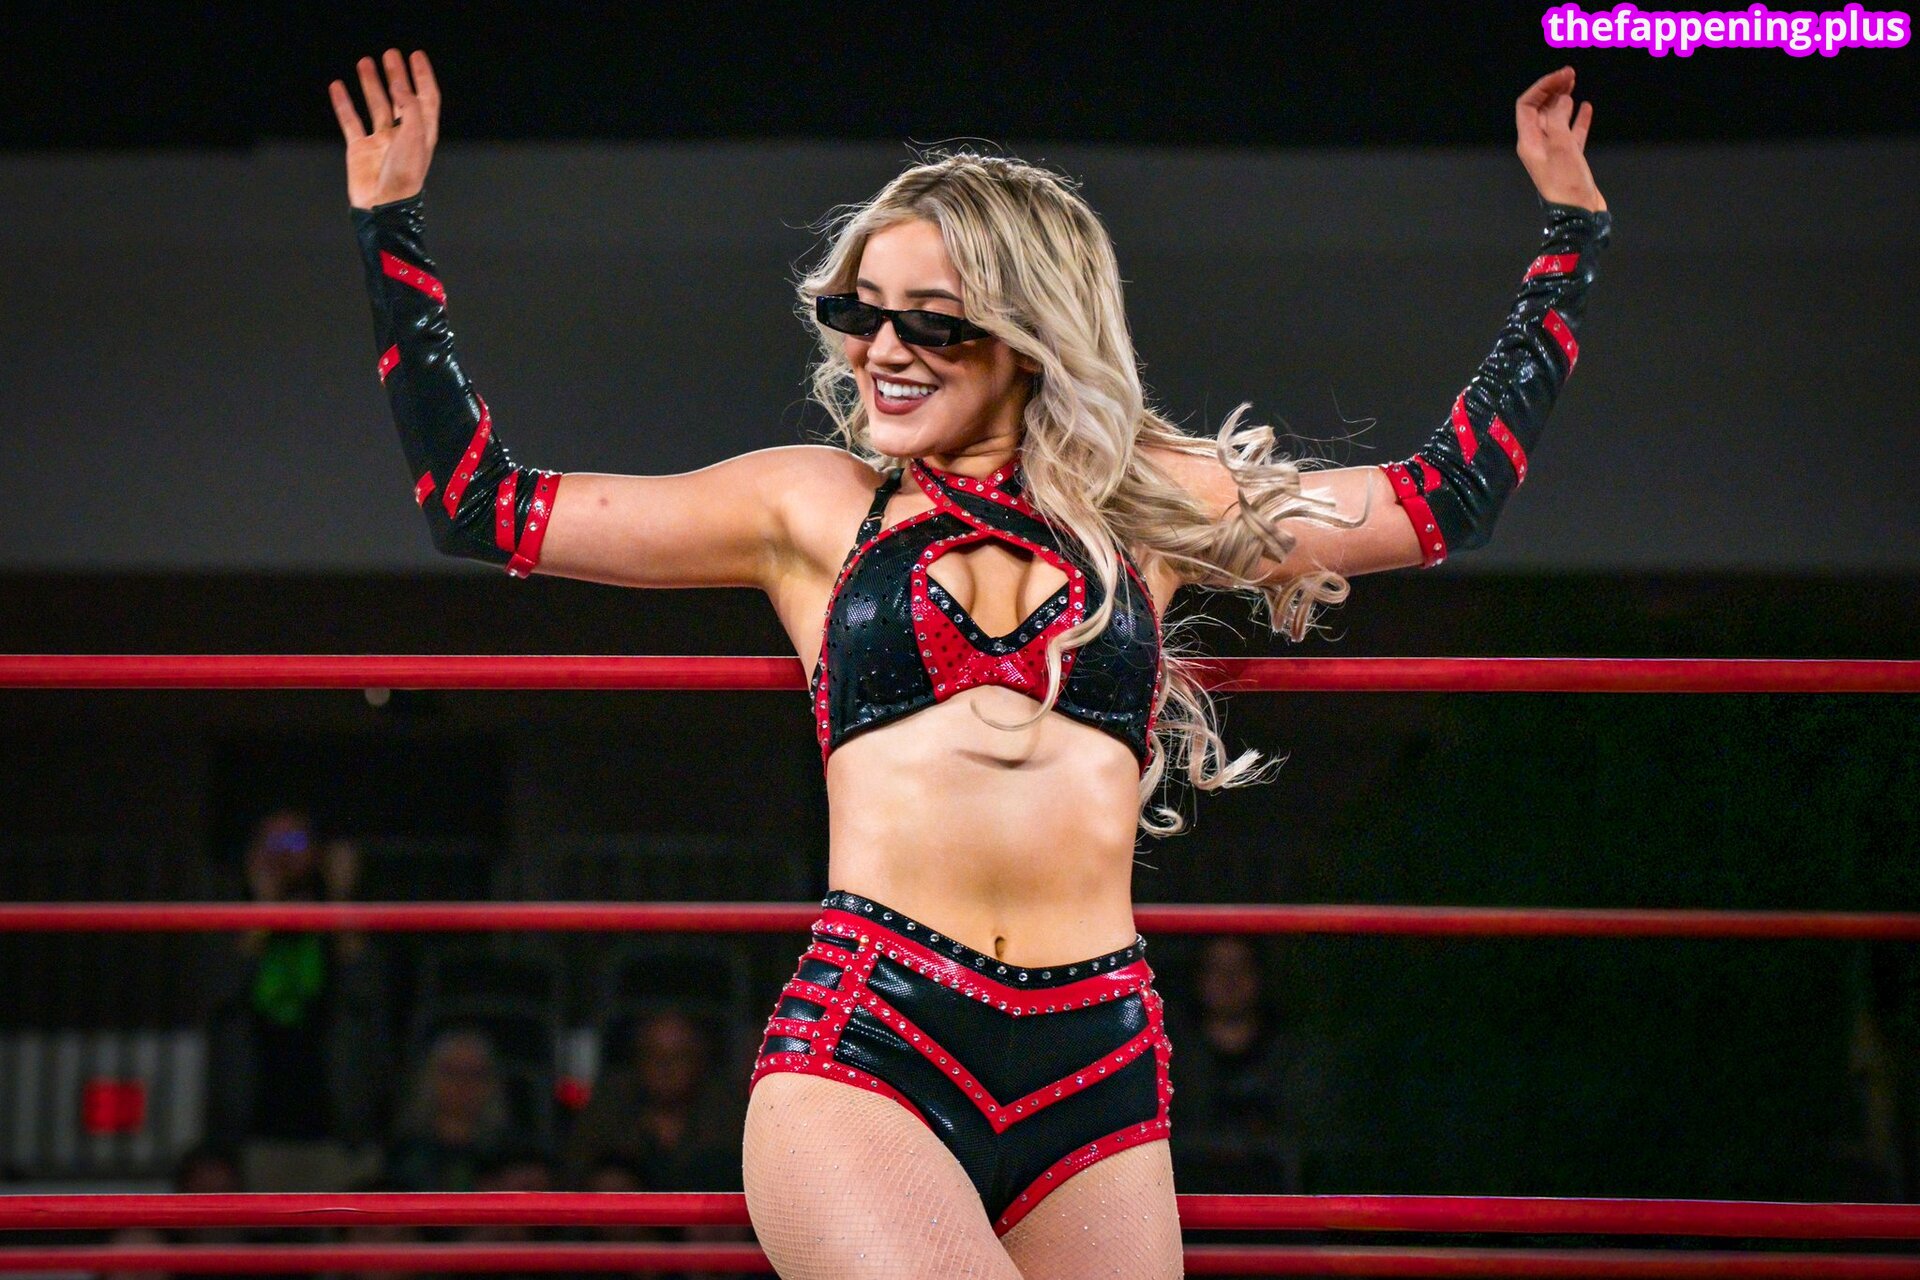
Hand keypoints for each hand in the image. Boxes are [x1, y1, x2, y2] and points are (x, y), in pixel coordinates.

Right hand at [328, 48, 440, 209]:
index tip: (416, 54)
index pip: (426, 99)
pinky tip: (337, 86)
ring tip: (365, 61)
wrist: (382, 206)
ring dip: (371, 83)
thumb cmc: (404, 176)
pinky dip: (343, 103)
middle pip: (401, 98)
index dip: (422, 77)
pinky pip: (350, 121)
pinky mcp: (360, 150)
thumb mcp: (415, 137)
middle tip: (390, 53)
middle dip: (397, 75)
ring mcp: (380, 142)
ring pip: (376, 106)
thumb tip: (400, 85)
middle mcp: (403, 136)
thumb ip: (410, 108)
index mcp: (423, 134)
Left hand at [1514, 66, 1606, 212]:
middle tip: (1570, 74)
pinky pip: (1571, 133)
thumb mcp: (1562, 147)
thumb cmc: (1567, 183)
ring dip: (1564, 100)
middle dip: (1553, 90)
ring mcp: (1554, 152)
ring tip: (1575, 84)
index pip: (1528, 105)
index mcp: (1529, 142)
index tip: (1563, 75)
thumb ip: (1559, 120)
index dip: (1543, 87)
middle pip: (1541, 110)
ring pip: (1557, 119)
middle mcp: (1538, 145)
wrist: (1579, 215)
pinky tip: (1586, 107)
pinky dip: (1578, 118)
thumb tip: (1562, 99)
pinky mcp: (1570, 159)